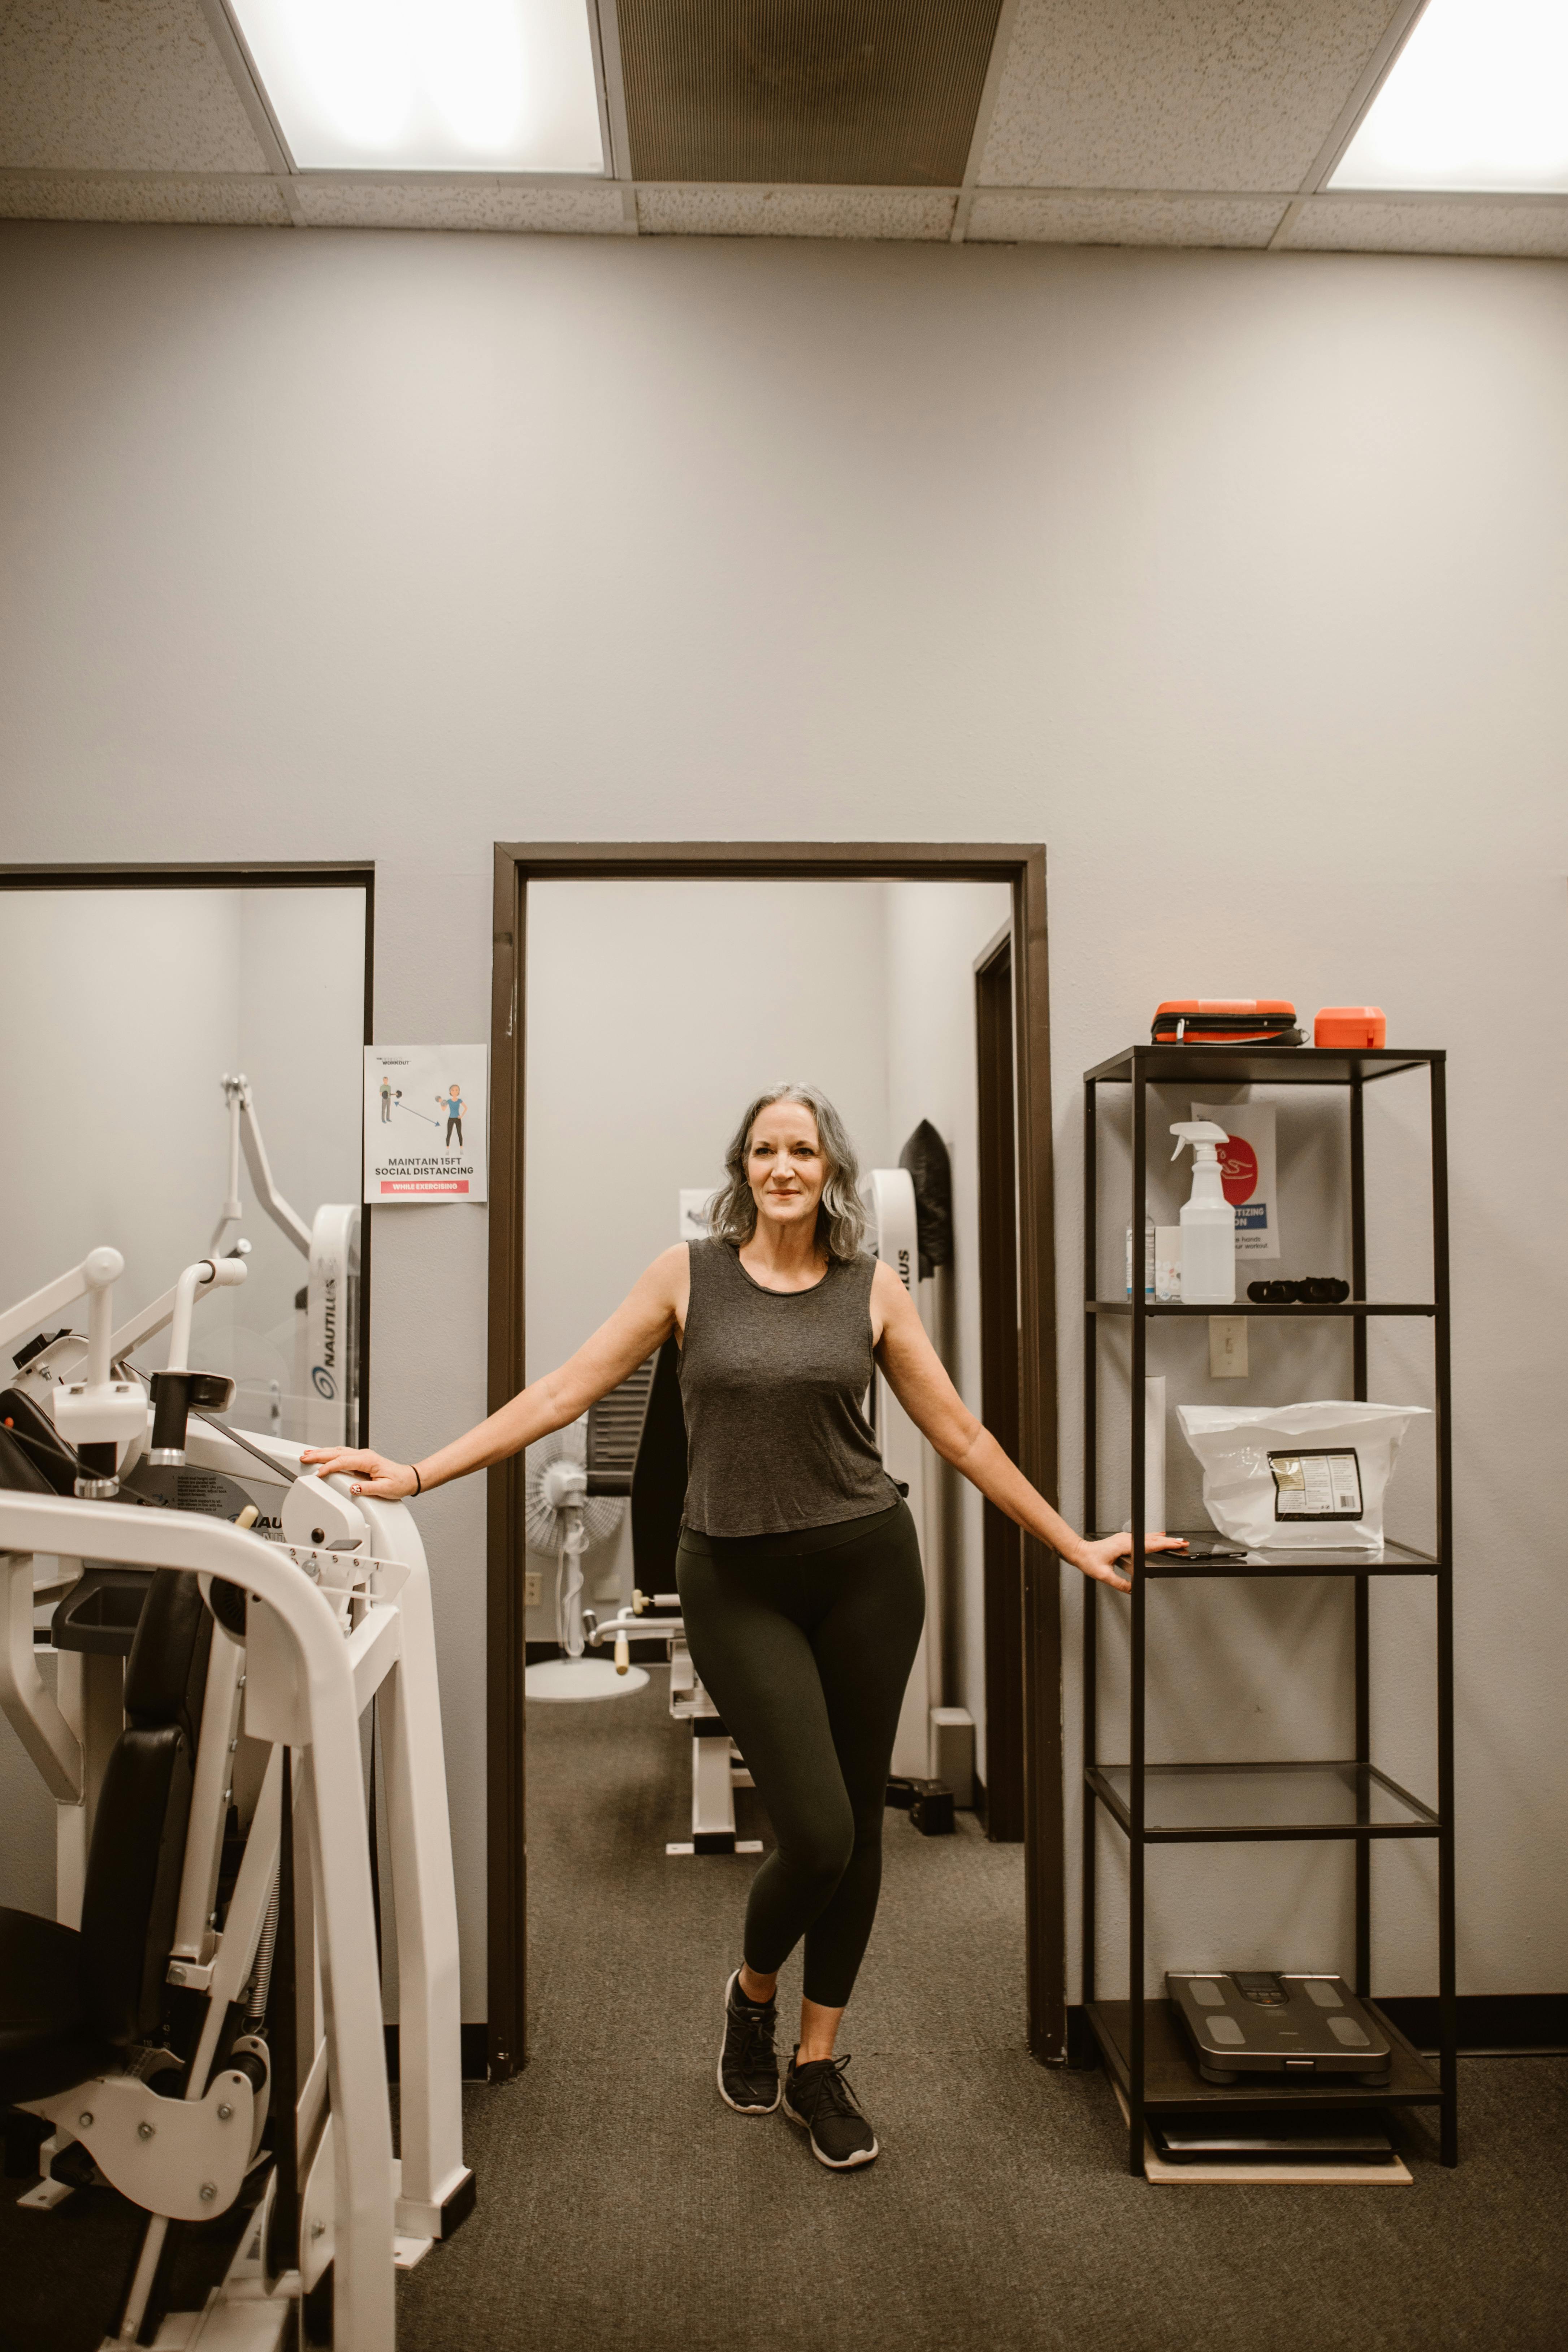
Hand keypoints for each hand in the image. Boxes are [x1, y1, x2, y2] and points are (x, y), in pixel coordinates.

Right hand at [299, 1446, 417, 1500]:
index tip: (318, 1473)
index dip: (329, 1467)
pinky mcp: (360, 1460)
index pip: (343, 1461)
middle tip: (303, 1457)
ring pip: (337, 1451)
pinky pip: (341, 1454)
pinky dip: (329, 1454)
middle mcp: (364, 1455)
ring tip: (306, 1454)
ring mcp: (361, 1456)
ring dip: (321, 1452)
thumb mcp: (385, 1489)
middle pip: (337, 1452)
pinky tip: (321, 1455)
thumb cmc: (398, 1483)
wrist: (408, 1478)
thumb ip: (367, 1488)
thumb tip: (353, 1488)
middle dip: (318, 1454)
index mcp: (368, 1460)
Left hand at [1072, 1532, 1187, 1592]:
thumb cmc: (1089, 1561)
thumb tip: (1131, 1589)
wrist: (1080, 1551)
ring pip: (1148, 1537)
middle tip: (1183, 1542)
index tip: (1176, 1545)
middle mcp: (1126, 1539)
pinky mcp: (1123, 1539)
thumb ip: (1118, 1583)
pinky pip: (1142, 1537)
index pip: (1149, 1545)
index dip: (1164, 1545)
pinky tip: (1159, 1535)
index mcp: (1123, 1546)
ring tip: (1176, 1540)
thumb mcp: (1103, 1575)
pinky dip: (1153, 1537)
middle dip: (1169, 1541)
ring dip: (1163, 1539)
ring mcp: (1125, 1538)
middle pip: (1152, 1539)